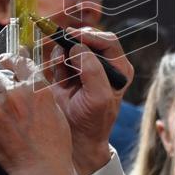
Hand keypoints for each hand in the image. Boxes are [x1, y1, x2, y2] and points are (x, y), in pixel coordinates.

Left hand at [0, 55, 74, 174]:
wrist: (40, 168)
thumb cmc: (53, 142)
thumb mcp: (54, 110)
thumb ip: (38, 92)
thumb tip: (25, 80)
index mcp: (36, 87)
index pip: (18, 62)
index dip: (10, 59)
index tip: (6, 60)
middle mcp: (15, 93)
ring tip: (4, 118)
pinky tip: (2, 131)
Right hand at [47, 28, 134, 174]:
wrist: (76, 138)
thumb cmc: (93, 121)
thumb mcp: (98, 98)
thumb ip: (92, 71)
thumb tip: (77, 48)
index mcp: (118, 69)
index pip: (108, 41)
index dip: (91, 36)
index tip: (74, 37)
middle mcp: (103, 64)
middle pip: (88, 39)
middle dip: (75, 42)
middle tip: (63, 50)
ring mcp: (84, 67)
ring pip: (72, 45)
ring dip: (64, 53)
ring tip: (63, 72)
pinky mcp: (68, 72)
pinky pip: (60, 57)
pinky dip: (56, 62)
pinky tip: (59, 78)